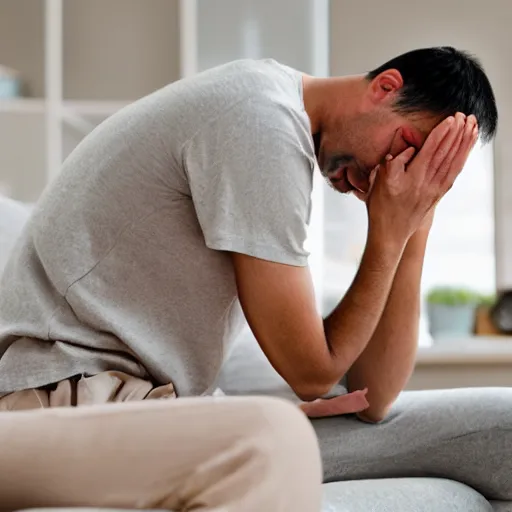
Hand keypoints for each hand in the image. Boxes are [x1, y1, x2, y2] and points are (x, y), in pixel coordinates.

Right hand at [366, 113, 477, 244]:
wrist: (390, 233)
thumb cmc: (381, 208)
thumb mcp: (380, 182)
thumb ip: (394, 163)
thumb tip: (408, 149)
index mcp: (413, 177)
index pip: (431, 150)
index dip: (442, 133)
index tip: (450, 119)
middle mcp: (427, 182)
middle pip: (446, 153)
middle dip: (457, 133)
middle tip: (464, 116)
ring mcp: (435, 189)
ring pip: (453, 162)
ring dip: (464, 144)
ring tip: (472, 127)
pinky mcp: (437, 195)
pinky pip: (453, 174)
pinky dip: (461, 159)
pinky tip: (466, 150)